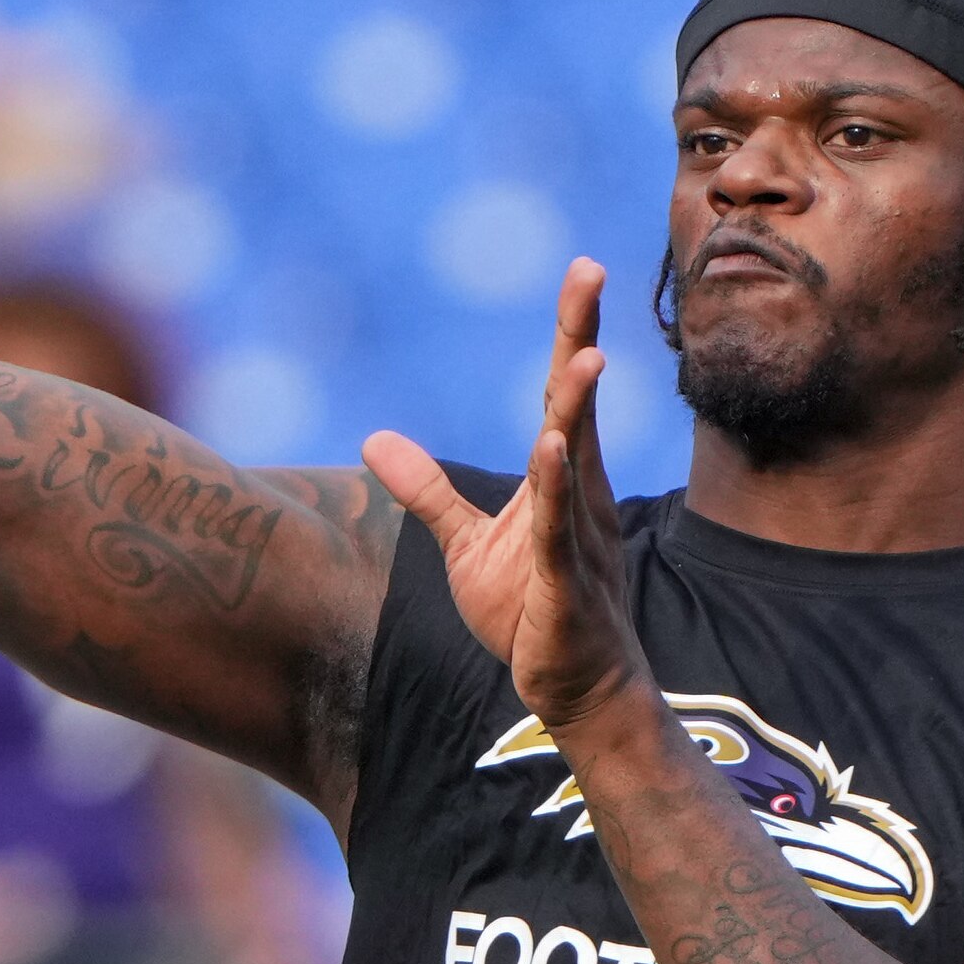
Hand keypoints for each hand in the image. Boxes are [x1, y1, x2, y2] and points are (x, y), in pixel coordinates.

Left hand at [365, 260, 653, 731]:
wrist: (579, 691)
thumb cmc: (531, 615)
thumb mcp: (467, 546)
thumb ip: (426, 492)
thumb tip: (374, 438)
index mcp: (561, 480)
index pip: (563, 394)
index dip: (571, 332)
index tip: (580, 272)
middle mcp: (578, 496)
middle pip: (576, 405)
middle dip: (580, 339)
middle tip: (588, 272)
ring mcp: (577, 538)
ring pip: (574, 460)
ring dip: (578, 408)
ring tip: (584, 356)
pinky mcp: (565, 585)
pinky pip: (558, 530)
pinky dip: (554, 488)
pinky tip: (553, 447)